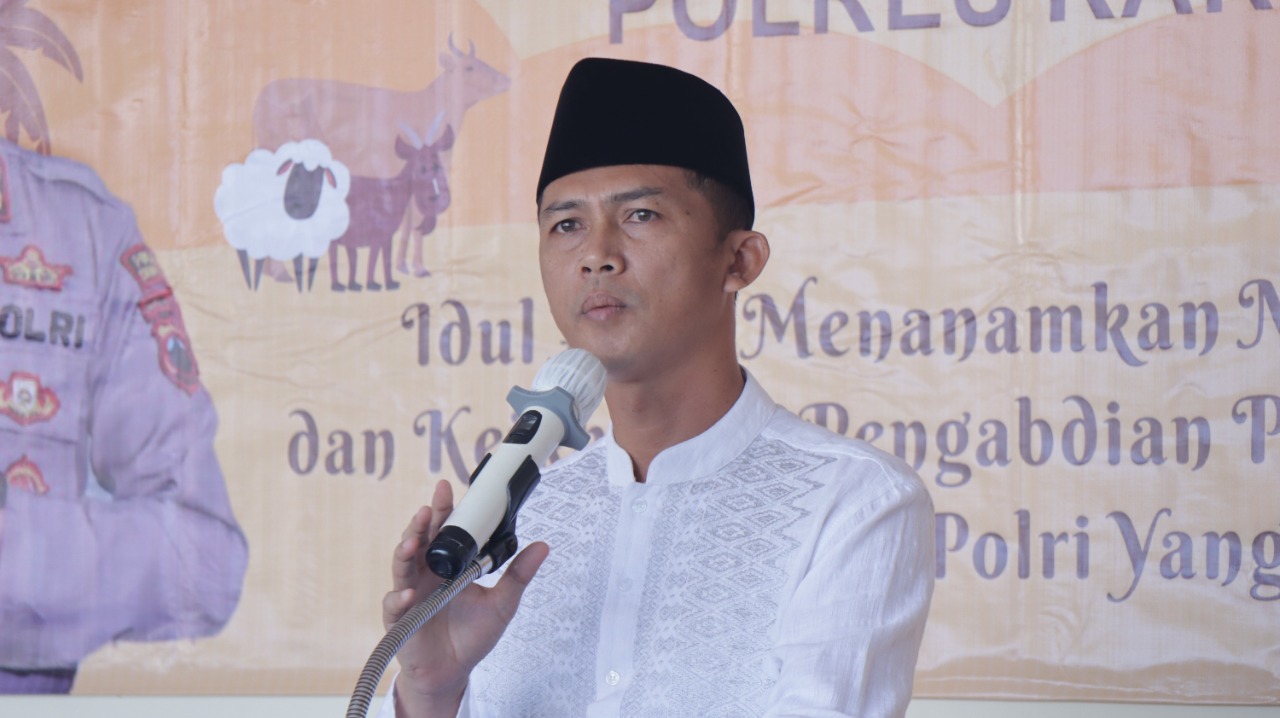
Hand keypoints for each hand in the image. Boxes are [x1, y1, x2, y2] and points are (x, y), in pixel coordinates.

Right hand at [383, 479, 548, 717]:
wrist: (453, 672)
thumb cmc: (472, 636)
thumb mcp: (502, 603)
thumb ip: (518, 575)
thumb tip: (543, 546)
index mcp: (448, 565)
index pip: (443, 531)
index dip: (443, 510)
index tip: (445, 488)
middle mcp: (426, 574)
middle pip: (419, 541)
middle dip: (422, 523)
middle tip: (430, 509)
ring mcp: (411, 594)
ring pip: (402, 566)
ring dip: (405, 551)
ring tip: (413, 541)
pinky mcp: (400, 619)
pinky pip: (395, 606)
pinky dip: (400, 598)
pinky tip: (410, 594)